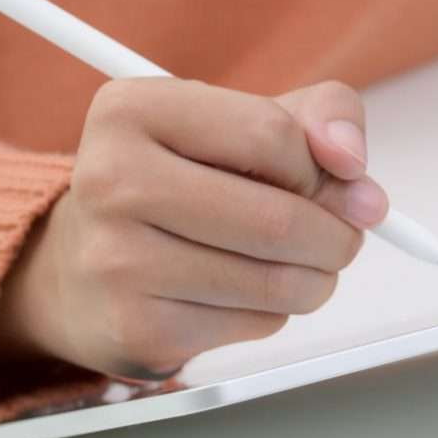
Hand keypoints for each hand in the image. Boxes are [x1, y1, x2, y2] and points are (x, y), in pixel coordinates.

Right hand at [0, 80, 385, 379]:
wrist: (81, 271)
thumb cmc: (183, 182)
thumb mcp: (245, 119)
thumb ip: (323, 116)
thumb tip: (356, 168)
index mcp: (132, 109)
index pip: (271, 135)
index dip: (318, 166)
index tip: (318, 178)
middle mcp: (110, 179)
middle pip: (279, 219)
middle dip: (336, 235)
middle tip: (340, 236)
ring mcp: (116, 260)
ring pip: (277, 280)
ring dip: (316, 278)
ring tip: (299, 264)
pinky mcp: (138, 328)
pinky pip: (257, 323)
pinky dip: (275, 312)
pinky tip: (242, 293)